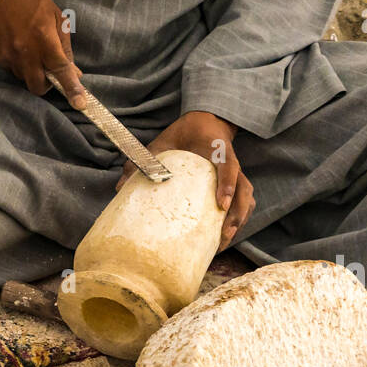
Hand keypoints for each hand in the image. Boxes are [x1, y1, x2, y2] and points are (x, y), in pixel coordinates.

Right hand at [0, 0, 85, 107]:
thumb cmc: (34, 4)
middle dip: (45, 85)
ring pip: (24, 79)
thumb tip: (74, 73)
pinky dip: (18, 65)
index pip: (61, 70)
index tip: (79, 104)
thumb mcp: (58, 19)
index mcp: (45, 40)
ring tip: (29, 50)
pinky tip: (17, 47)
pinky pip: (12, 71)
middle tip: (47, 71)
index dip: (71, 88)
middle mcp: (26, 52)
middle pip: (38, 87)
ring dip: (30, 72)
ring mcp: (9, 57)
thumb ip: (65, 48)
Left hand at [118, 111, 253, 250]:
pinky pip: (244, 201)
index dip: (227, 184)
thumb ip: (142, 162)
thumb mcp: (160, 145)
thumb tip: (119, 187)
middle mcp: (230, 164)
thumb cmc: (180, 137)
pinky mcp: (234, 183)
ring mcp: (234, 174)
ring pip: (247, 197)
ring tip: (225, 241)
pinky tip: (226, 237)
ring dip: (239, 219)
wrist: (202, 125)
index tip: (221, 205)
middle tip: (223, 235)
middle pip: (243, 188)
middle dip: (236, 213)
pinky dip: (239, 218)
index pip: (228, 166)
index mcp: (217, 150)